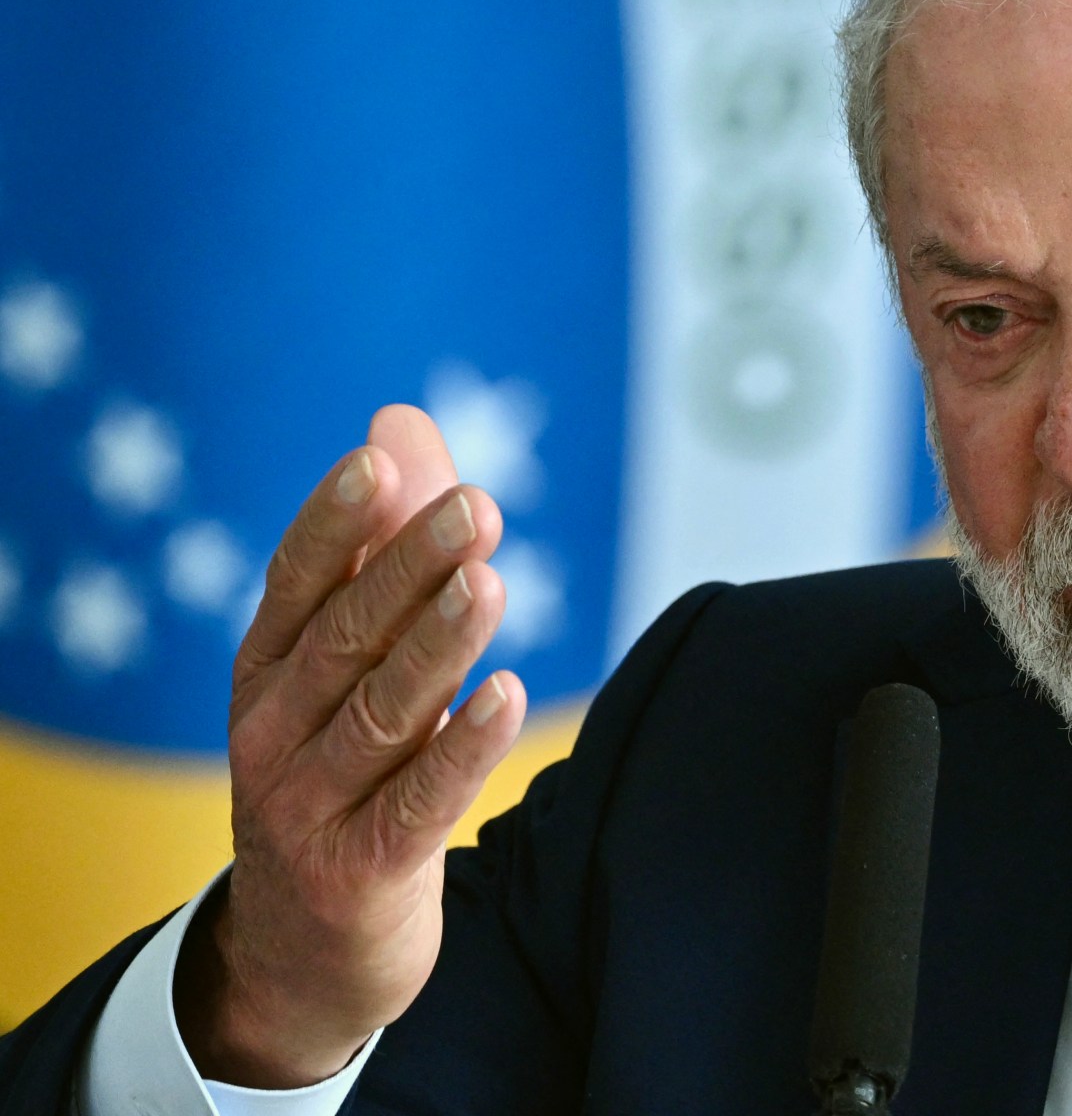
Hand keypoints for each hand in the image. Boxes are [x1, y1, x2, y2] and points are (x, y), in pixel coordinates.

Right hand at [174, 405, 527, 1086]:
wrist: (306, 948)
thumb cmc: (342, 767)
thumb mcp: (348, 662)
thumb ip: (382, 543)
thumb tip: (399, 420)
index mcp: (267, 668)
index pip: (296, 581)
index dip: (335, 521)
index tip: (379, 460)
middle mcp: (275, 729)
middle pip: (348, 636)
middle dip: (411, 566)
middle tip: (479, 505)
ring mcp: (311, 804)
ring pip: (383, 712)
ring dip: (439, 645)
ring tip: (491, 582)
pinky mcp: (361, 869)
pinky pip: (419, 801)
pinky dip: (463, 747)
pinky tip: (508, 694)